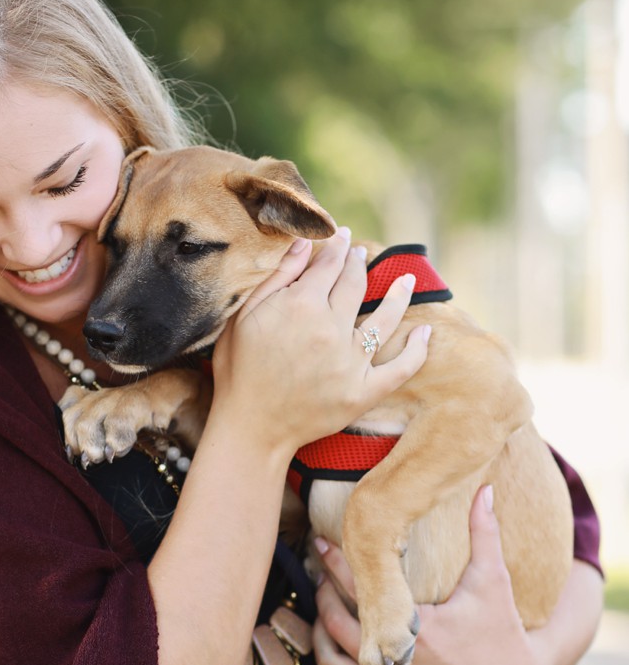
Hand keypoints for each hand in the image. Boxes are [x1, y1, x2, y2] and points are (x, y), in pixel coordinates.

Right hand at [209, 228, 430, 460]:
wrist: (249, 428)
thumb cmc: (238, 371)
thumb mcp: (243, 317)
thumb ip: (276, 278)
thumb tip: (304, 244)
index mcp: (300, 305)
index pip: (328, 265)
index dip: (336, 247)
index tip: (342, 237)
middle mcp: (331, 329)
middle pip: (354, 284)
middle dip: (358, 264)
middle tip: (360, 254)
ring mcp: (351, 362)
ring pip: (385, 318)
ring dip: (399, 294)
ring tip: (407, 280)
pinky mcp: (362, 392)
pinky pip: (401, 368)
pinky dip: (417, 350)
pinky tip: (425, 333)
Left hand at [313, 486, 550, 664]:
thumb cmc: (503, 629)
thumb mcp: (494, 581)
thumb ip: (485, 533)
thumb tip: (485, 488)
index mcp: (420, 631)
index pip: (363, 589)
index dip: (337, 563)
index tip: (323, 543)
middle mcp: (401, 663)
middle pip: (336, 624)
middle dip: (323, 594)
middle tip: (320, 572)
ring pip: (332, 659)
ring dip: (321, 631)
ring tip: (323, 604)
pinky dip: (336, 656)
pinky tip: (338, 634)